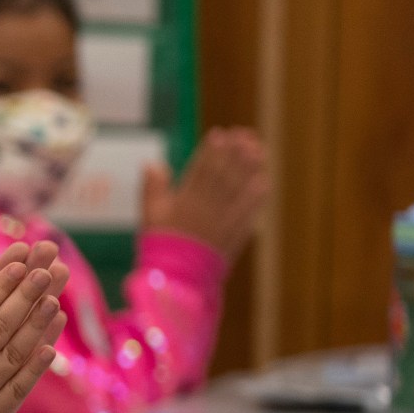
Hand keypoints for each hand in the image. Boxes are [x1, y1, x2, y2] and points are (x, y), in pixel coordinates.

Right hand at [0, 242, 65, 412]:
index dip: (0, 285)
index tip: (19, 264)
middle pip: (1, 327)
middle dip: (25, 296)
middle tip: (45, 269)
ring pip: (14, 354)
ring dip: (36, 326)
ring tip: (55, 300)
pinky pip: (18, 389)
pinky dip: (35, 368)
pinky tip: (50, 348)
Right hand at [143, 127, 268, 260]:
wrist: (176, 279)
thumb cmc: (159, 245)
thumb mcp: (149, 216)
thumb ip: (152, 188)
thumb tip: (152, 163)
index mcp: (185, 202)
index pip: (201, 170)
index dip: (212, 151)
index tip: (220, 133)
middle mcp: (207, 208)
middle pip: (224, 175)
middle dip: (235, 153)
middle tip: (246, 135)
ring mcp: (224, 221)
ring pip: (239, 190)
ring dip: (250, 169)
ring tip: (259, 151)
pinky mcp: (235, 234)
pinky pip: (249, 213)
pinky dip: (257, 197)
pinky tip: (264, 182)